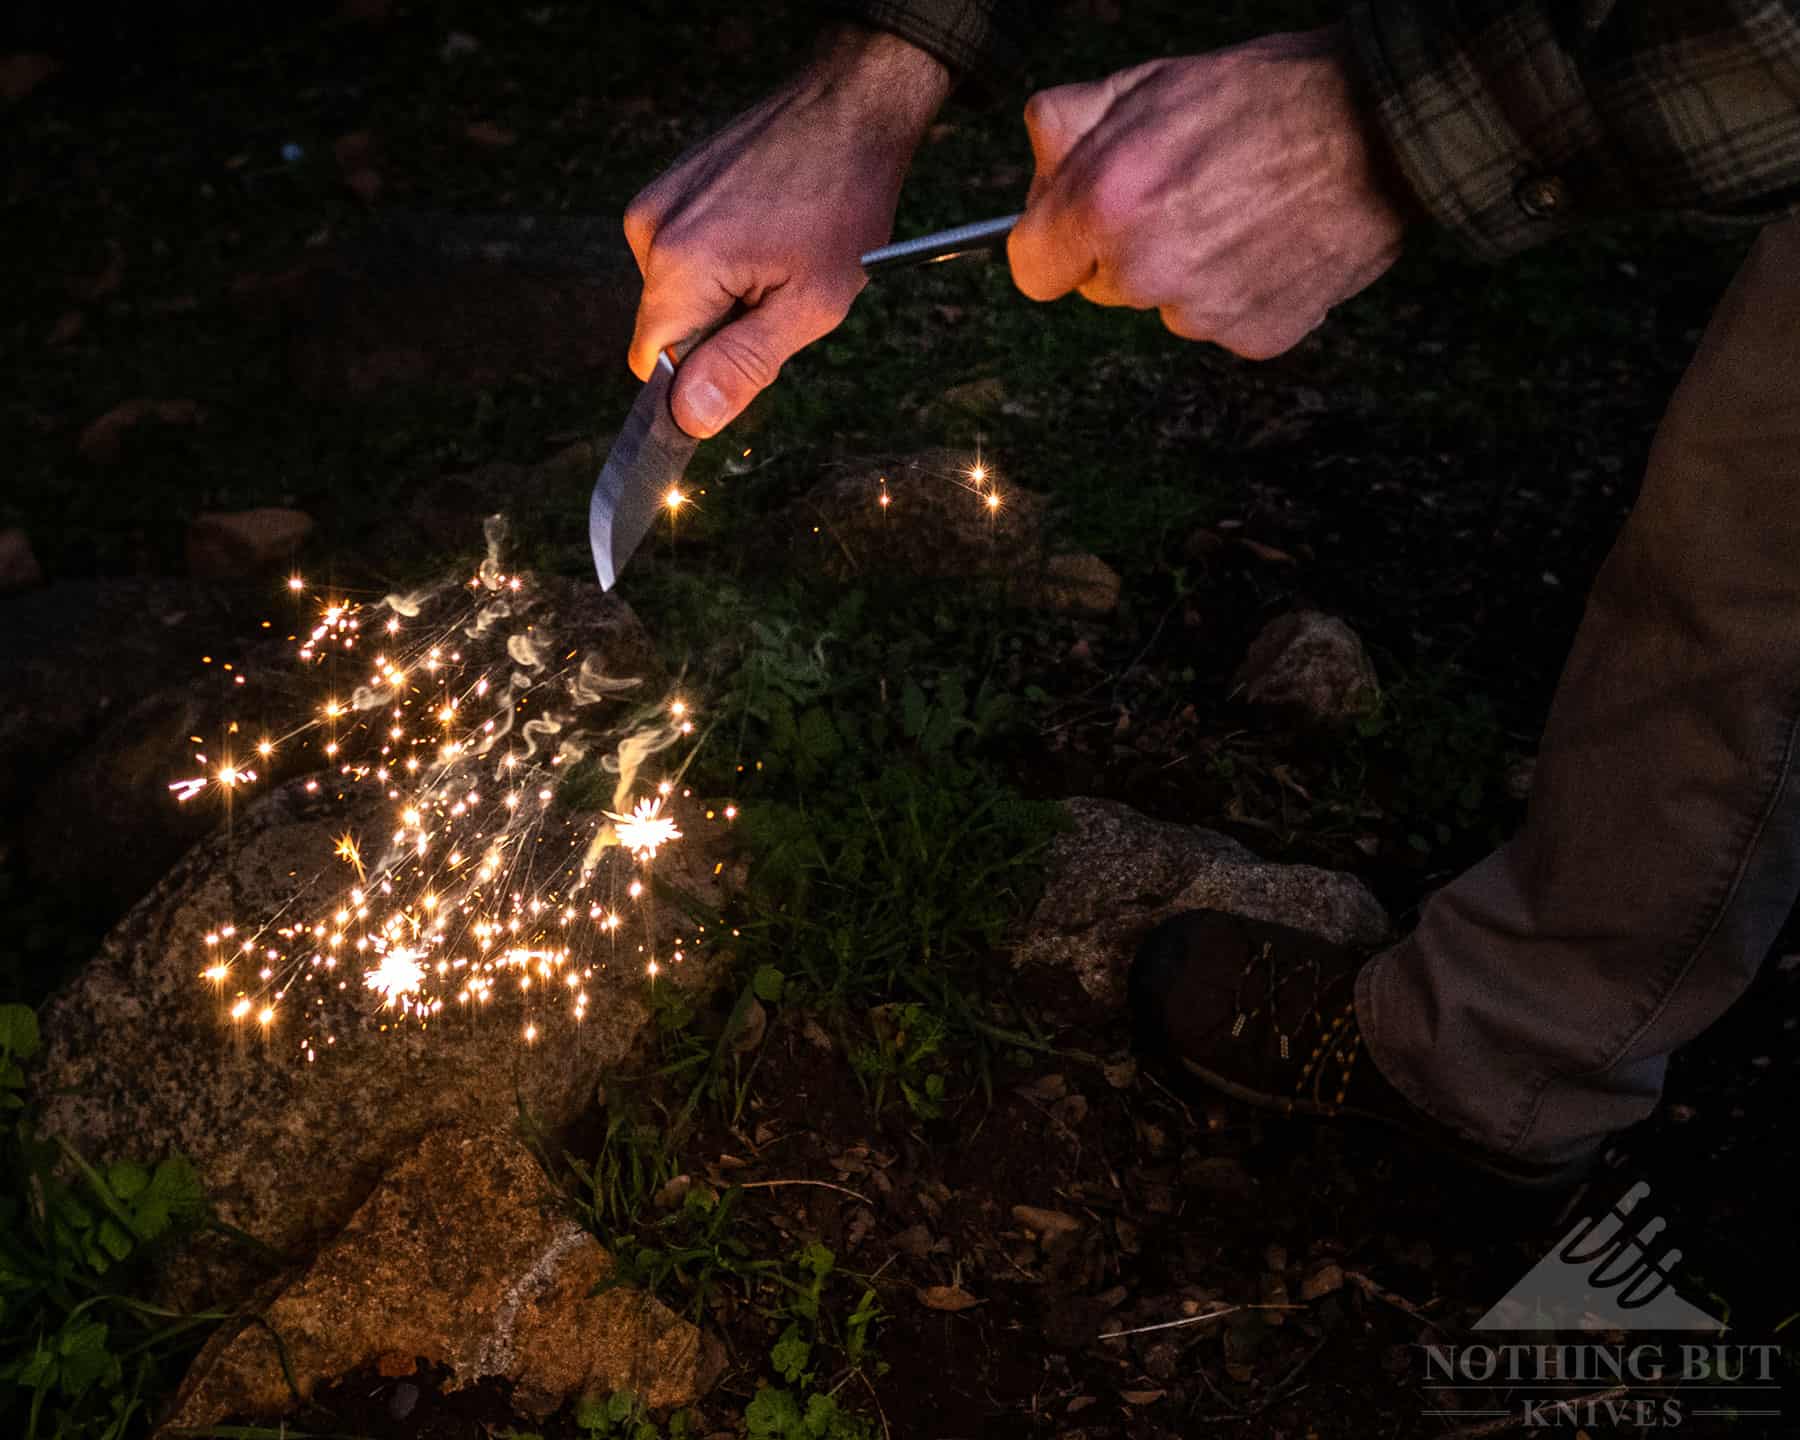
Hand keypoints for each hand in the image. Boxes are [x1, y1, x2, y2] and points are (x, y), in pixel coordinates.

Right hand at [624, 28, 949, 436]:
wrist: (851, 107)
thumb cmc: (843, 204)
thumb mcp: (809, 305)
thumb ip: (742, 366)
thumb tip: (689, 418)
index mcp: (680, 266)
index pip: (652, 363)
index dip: (694, 381)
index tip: (745, 365)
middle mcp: (650, 230)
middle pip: (667, 327)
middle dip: (719, 331)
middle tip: (781, 292)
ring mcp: (656, 201)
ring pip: (678, 292)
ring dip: (724, 293)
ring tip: (778, 254)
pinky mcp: (669, 185)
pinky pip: (683, 254)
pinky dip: (720, 259)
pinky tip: (764, 230)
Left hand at [1008, 25, 1412, 358]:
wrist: (1386, 129)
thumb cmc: (1269, 95)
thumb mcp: (1152, 81)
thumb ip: (1072, 124)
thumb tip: (1039, 167)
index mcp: (1103, 204)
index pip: (1032, 268)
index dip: (1056, 240)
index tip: (1084, 221)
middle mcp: (1144, 271)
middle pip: (1101, 288)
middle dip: (1126, 248)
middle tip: (1186, 192)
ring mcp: (1201, 314)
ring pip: (1165, 306)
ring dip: (1188, 270)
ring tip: (1242, 208)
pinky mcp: (1254, 337)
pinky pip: (1225, 323)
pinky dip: (1243, 290)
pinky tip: (1274, 240)